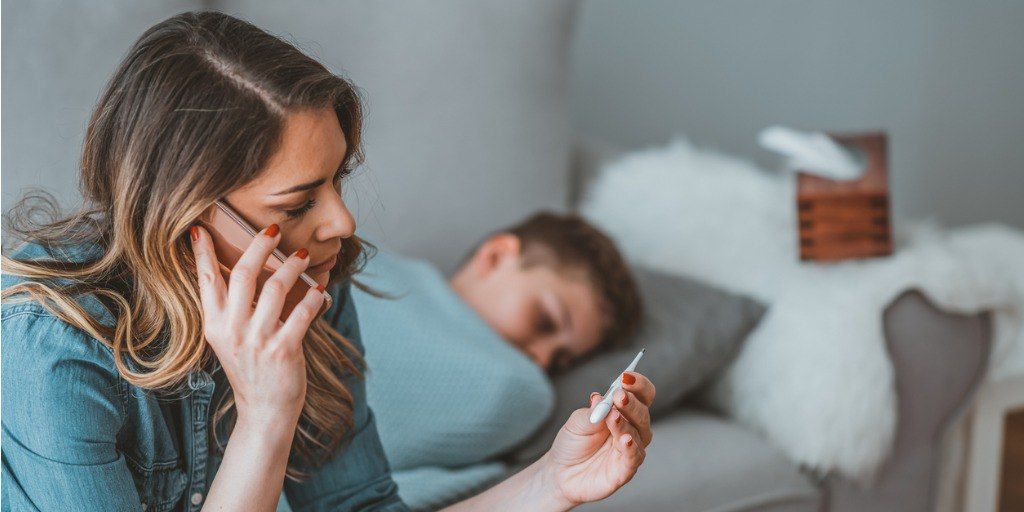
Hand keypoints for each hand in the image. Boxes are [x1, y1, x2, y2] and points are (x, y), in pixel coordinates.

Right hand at [189, 223, 326, 427]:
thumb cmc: (251, 370)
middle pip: (242, 275)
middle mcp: (232, 330)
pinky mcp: (283, 350)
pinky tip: (320, 288)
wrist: (265, 411)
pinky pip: (302, 313)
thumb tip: (244, 271)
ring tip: (301, 255)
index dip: (202, 254)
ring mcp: (258, 341)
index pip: (205, 281)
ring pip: (275, 288)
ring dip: (292, 267)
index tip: (201, 228)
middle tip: (272, 228)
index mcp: (215, 325)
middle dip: (258, 246)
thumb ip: (232, 310)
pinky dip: (313, 297)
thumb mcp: (230, 340)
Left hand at [542, 371, 654, 506]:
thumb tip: (599, 397)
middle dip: (632, 403)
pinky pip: (633, 458)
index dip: (638, 384)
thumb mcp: (577, 422)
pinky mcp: (625, 470)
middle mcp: (632, 429)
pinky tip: (625, 439)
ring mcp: (630, 450)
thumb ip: (591, 411)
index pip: (641, 395)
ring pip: (639, 434)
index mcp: (624, 412)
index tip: (626, 377)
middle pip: (643, 412)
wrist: (560, 472)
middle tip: (619, 396)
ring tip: (613, 417)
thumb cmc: (573, 442)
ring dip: (627, 424)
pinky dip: (631, 448)